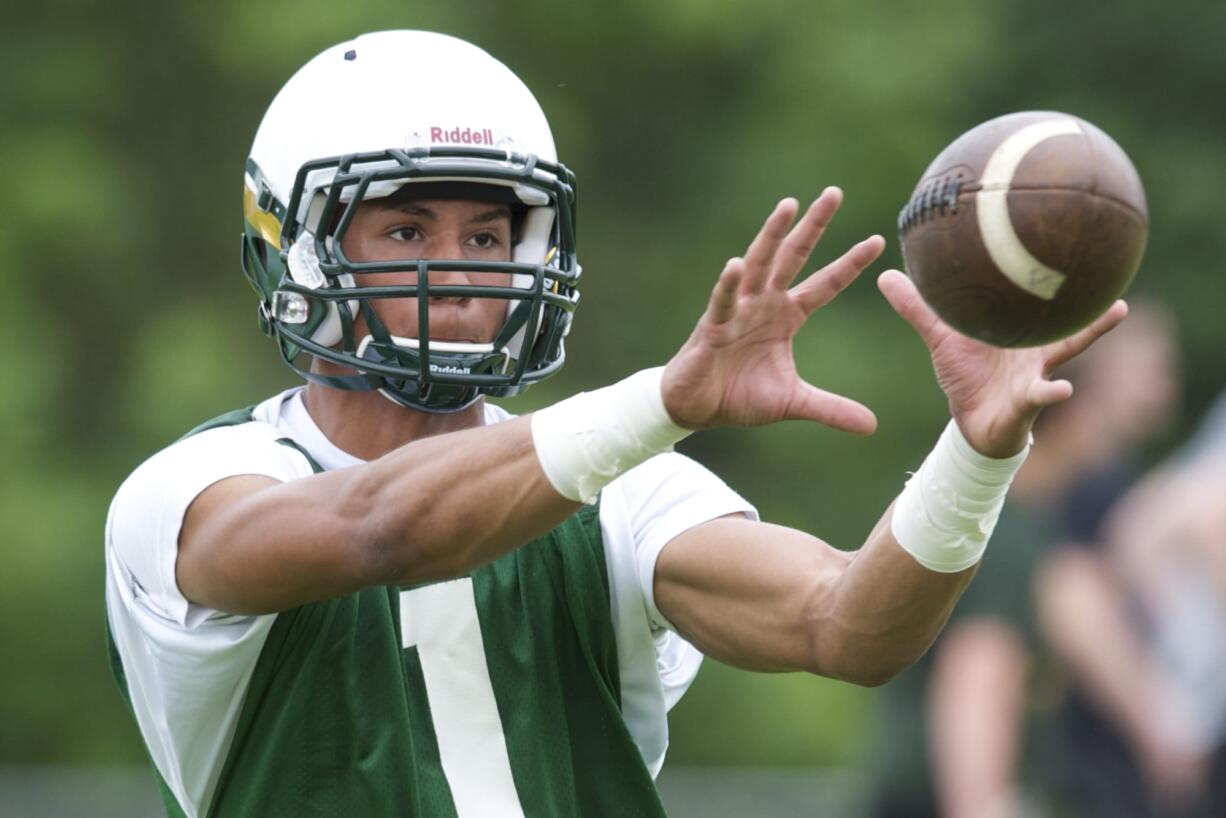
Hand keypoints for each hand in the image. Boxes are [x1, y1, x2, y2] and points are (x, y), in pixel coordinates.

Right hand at [662, 188, 883, 431]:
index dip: (850, 263)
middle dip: (813, 226)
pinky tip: (735, 264)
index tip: (878, 240)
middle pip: (793, 257)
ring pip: (757, 264)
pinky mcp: (712, 326)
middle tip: (834, 192)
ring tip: (787, 205)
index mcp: (786, 315)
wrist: (697, 409)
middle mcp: (764, 303)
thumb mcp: (793, 403)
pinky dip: (728, 284)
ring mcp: (737, 310)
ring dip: (771, 236)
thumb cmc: (739, 396)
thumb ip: (831, 409)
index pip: (825, 284)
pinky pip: (722, 301)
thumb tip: (872, 427)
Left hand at [877, 269, 1128, 456]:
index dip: (1046, 264)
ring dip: (1091, 332)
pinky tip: (1064, 389)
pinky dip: (1050, 393)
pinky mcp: (1026, 404)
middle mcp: (1036, 347)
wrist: (973, 425)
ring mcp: (1036, 373)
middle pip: (1068, 314)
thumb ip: (917, 310)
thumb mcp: (940, 339)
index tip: (1063, 229)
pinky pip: (1040, 395)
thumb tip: (885, 275)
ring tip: (1118, 310)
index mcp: (1018, 329)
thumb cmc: (965, 377)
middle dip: (1088, 287)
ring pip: (1068, 349)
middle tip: (1115, 254)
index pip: (1035, 293)